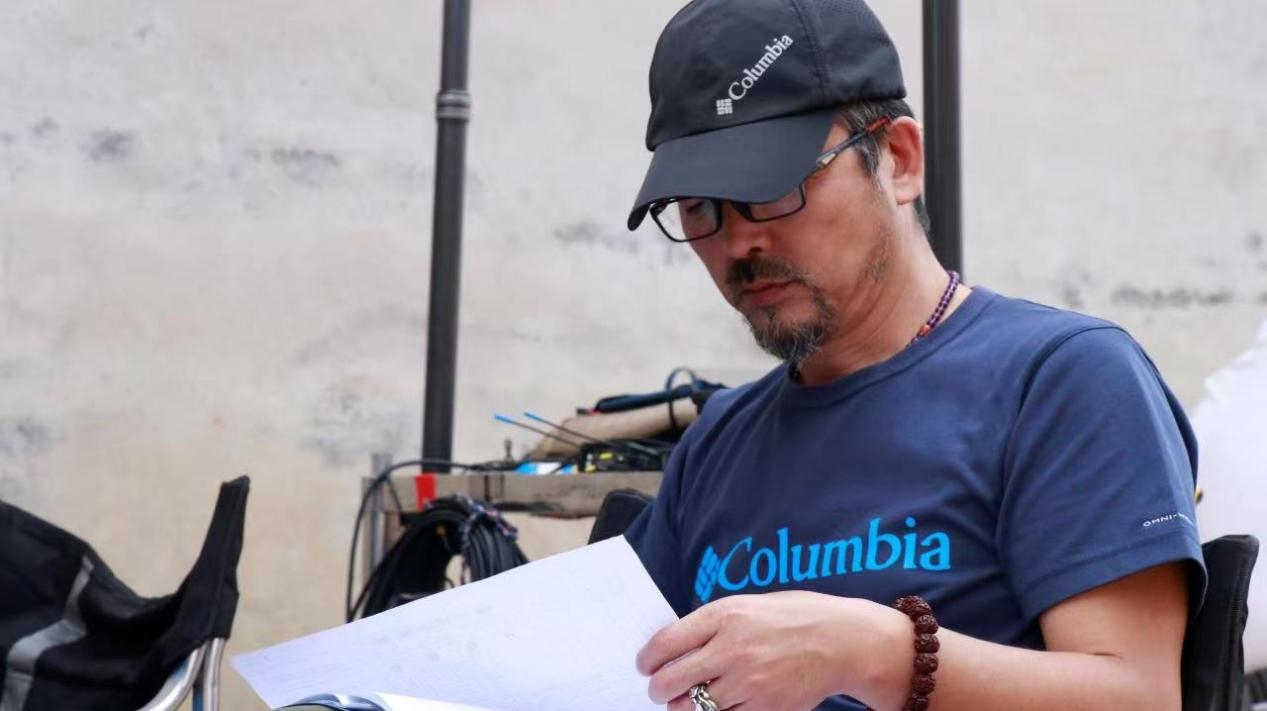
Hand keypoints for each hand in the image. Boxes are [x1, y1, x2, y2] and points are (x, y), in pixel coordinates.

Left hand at [636, 591, 912, 710]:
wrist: (843, 640)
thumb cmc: (795, 617)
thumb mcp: (750, 605)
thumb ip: (714, 623)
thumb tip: (677, 643)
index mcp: (725, 616)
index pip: (665, 642)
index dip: (648, 659)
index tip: (645, 665)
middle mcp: (731, 649)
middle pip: (671, 680)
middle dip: (658, 688)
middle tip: (660, 689)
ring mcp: (747, 682)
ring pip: (692, 707)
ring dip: (683, 705)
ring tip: (687, 699)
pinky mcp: (764, 707)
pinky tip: (718, 705)